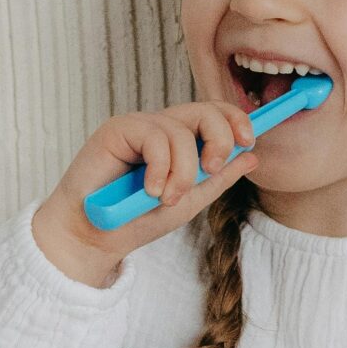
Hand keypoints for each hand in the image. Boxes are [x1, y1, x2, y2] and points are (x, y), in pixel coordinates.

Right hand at [30, 101, 257, 286]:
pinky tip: (149, 190)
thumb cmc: (135, 220)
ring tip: (166, 199)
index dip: (237, 120)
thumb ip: (218, 179)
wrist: (94, 237)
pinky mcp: (117, 129)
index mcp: (180, 141)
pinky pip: (155, 137)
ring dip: (183, 171)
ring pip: (181, 130)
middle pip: (206, 110)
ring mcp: (139, 127)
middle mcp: (161, 128)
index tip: (249, 142)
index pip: (216, 115)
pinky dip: (160, 168)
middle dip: (219, 139)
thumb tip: (252, 156)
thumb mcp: (188, 201)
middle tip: (210, 170)